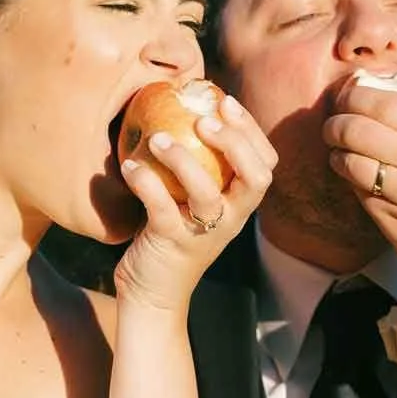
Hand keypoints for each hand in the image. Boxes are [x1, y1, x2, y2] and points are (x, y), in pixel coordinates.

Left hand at [112, 93, 274, 312]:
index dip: (252, 130)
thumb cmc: (170, 236)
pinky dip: (146, 183)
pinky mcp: (171, 243)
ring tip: (158, 139)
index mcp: (239, 204)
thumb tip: (179, 109)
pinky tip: (130, 166)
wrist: (152, 295)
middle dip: (234, 142)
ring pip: (208, 194)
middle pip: (256, 177)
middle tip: (203, 119)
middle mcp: (230, 219)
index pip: (266, 164)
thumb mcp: (192, 201)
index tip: (226, 102)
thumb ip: (198, 166)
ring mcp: (203, 233)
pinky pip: (162, 208)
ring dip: (184, 159)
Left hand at [322, 67, 396, 293]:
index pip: (387, 103)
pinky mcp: (391, 221)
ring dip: (337, 154)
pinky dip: (350, 180)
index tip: (349, 96)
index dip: (358, 96)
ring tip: (339, 151)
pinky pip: (360, 193)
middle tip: (333, 125)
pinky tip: (354, 176)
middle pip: (359, 129)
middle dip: (336, 123)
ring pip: (352, 162)